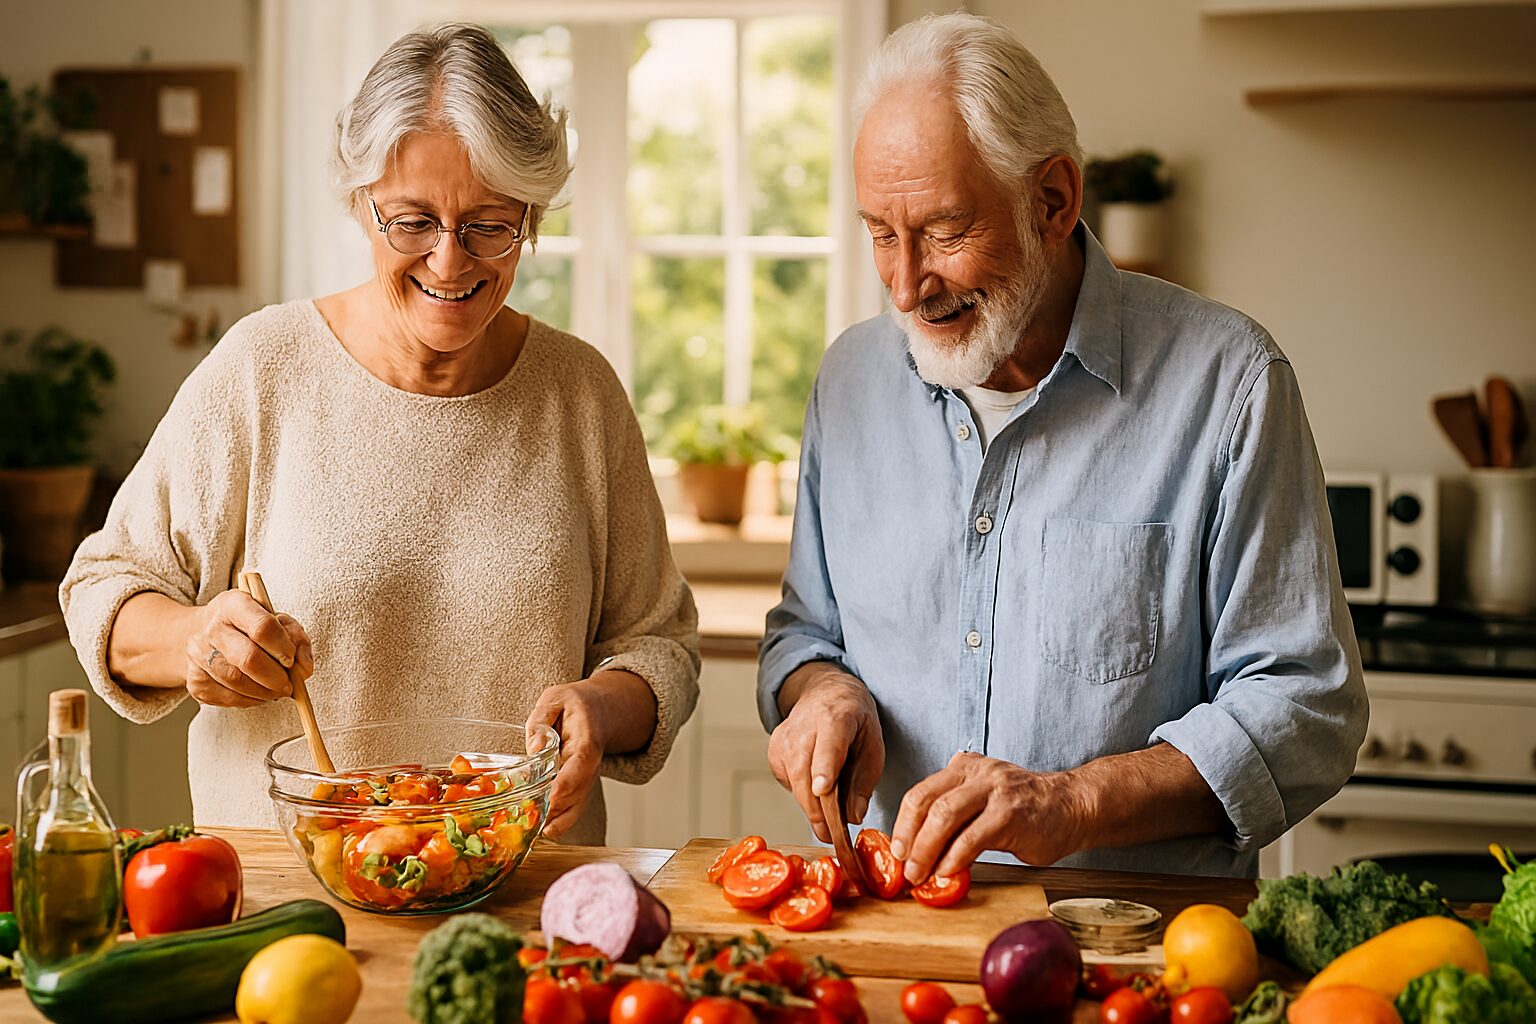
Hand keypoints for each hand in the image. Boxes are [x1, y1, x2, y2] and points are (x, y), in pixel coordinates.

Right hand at [184, 590, 312, 707]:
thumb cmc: (247, 625)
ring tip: (276, 690)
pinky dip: (250, 700)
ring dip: (265, 692)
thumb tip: (304, 669)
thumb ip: (296, 638)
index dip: (283, 648)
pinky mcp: (195, 681)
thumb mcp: (275, 618)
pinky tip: (257, 693)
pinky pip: (228, 698)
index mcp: (233, 605)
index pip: (263, 627)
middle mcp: (211, 629)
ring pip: (238, 682)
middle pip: (249, 659)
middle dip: (276, 677)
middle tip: (288, 685)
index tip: (291, 659)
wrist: (201, 633)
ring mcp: (199, 656)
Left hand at [524, 679, 609, 839]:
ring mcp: (588, 777)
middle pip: (579, 790)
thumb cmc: (574, 705)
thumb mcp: (554, 699)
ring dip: (559, 820)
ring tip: (538, 832)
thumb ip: (541, 721)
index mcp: (587, 737)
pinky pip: (574, 807)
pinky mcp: (580, 786)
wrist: (599, 709)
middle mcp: (591, 763)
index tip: (551, 797)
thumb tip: (534, 749)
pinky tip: (544, 831)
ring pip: (578, 804)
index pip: (580, 763)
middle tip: (534, 822)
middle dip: (558, 809)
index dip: (566, 782)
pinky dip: (561, 821)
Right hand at [766, 665, 883, 842]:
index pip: (828, 743)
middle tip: (830, 836)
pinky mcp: (774, 749)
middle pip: (805, 770)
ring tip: (827, 824)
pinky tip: (815, 787)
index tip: (822, 790)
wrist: (825, 692)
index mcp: (836, 716)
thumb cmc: (854, 719)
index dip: (824, 767)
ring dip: (810, 806)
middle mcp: (805, 724)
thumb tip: (854, 816)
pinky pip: (787, 782)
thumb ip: (865, 780)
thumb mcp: (873, 743)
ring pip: (794, 780)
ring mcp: (784, 736)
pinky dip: (802, 793)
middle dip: (817, 807)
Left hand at [890, 751, 1087, 882]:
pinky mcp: (1011, 814)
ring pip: (945, 817)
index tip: (896, 851)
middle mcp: (976, 772)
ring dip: (926, 851)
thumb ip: (956, 812)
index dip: (902, 824)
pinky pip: (972, 838)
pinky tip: (948, 873)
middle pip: (926, 803)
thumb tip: (919, 848)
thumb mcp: (984, 799)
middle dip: (909, 839)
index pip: (920, 793)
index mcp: (964, 767)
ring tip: (921, 876)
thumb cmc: (1027, 809)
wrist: (1074, 806)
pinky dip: (954, 859)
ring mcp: (994, 791)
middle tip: (904, 867)